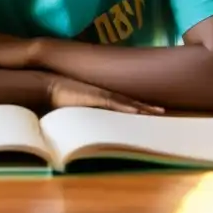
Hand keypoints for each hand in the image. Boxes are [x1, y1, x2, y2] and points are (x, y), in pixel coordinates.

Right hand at [47, 74, 163, 114]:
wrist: (49, 86)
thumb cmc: (60, 98)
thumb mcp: (76, 109)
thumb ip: (84, 114)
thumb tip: (88, 127)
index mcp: (101, 98)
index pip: (124, 103)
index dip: (138, 107)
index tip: (152, 111)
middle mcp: (104, 95)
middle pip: (130, 103)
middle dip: (146, 107)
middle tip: (163, 111)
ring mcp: (101, 96)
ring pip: (127, 103)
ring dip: (142, 108)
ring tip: (159, 111)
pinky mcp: (95, 98)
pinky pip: (114, 103)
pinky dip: (127, 107)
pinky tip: (138, 110)